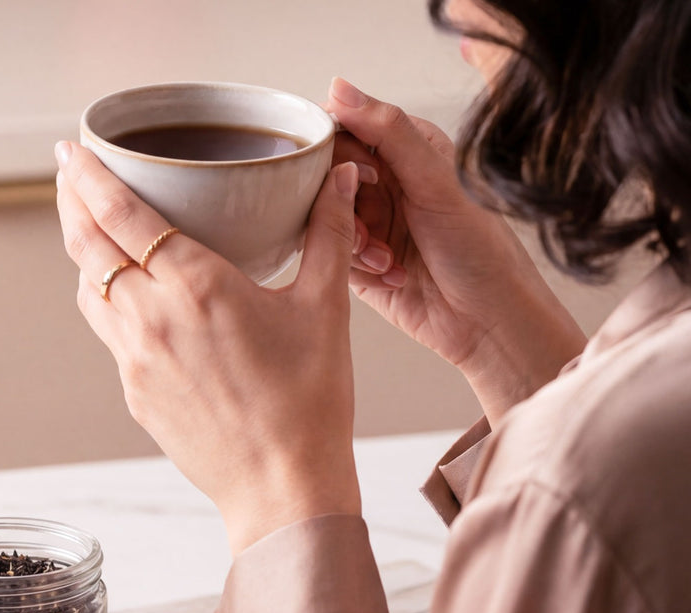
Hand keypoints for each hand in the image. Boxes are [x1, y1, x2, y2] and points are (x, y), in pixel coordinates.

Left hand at [55, 141, 362, 554]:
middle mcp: (152, 319)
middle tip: (68, 176)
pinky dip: (110, 304)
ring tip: (95, 232)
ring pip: (90, 292)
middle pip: (87, 246)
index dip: (87, 176)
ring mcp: (135, 361)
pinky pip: (110, 336)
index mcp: (196, 286)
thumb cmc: (309, 404)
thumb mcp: (325, 309)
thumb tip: (340, 180)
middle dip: (71, 203)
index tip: (70, 150)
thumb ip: (328, 234)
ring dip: (85, 255)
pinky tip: (131, 300)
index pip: (120, 214)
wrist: (282, 489)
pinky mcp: (135, 395)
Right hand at [328, 78, 586, 421]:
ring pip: (327, 221)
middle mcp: (386, 187)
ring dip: (353, 243)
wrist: (487, 322)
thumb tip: (340, 88)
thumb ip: (387, 131)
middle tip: (372, 228)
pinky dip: (356, 269)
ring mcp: (372, 227)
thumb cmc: (479, 251)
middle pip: (328, 179)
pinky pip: (332, 257)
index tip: (357, 180)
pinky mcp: (360, 267)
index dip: (339, 155)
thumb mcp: (433, 181)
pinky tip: (390, 278)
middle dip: (344, 206)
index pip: (345, 132)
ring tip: (389, 260)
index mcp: (406, 153)